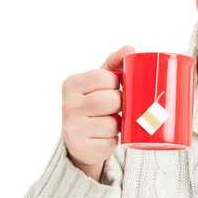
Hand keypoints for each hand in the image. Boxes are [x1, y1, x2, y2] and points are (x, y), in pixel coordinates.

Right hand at [61, 45, 134, 180]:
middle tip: (114, 108)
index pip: (107, 77)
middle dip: (120, 105)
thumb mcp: (103, 82)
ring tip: (109, 123)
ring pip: (113, 123)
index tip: (113, 88)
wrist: (83, 141)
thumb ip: (115, 63)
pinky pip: (112, 142)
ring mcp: (71, 128)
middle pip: (112, 100)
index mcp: (71, 84)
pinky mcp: (80, 149)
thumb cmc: (97, 105)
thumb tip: (130, 48)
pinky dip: (114, 141)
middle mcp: (67, 105)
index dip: (117, 84)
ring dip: (118, 125)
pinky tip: (104, 138)